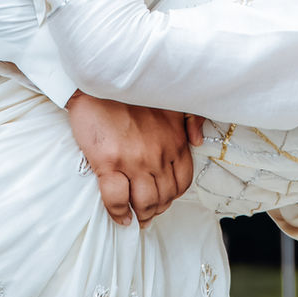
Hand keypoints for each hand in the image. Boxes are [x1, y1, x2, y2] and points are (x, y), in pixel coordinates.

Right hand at [66, 91, 199, 226]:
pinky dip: (118, 212)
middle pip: (164, 196)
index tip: (165, 198)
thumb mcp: (171, 100)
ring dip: (142, 215)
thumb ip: (190, 118)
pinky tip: (120, 216)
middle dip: (157, 209)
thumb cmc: (133, 90)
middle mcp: (157, 155)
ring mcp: (133, 161)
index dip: (173, 195)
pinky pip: (116, 198)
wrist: (100, 78)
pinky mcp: (108, 162)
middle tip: (148, 214)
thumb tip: (197, 140)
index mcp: (174, 141)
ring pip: (144, 202)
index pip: (182, 181)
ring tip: (136, 218)